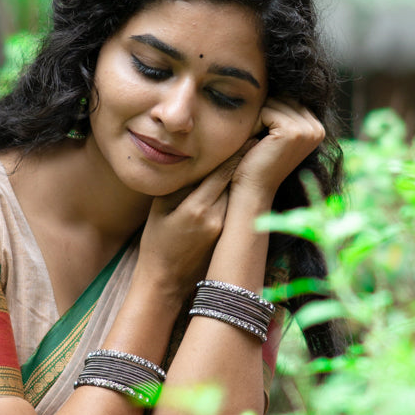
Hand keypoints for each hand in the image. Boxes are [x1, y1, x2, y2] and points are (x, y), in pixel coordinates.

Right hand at [137, 147, 247, 296]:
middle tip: (257, 135)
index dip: (237, 152)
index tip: (249, 133)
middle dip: (244, 159)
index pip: (223, 172)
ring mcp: (225, 228)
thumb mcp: (159, 210)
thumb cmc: (156, 242)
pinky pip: (234, 206)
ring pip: (237, 193)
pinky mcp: (228, 235)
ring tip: (254, 152)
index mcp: (197, 208)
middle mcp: (217, 217)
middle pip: (235, 180)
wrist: (166, 280)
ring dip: (243, 175)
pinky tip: (242, 181)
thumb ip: (179, 185)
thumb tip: (196, 161)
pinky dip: (237, 192)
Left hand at [228, 98, 324, 207]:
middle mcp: (317, 128)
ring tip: (257, 142)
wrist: (253, 189)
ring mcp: (307, 129)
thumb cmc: (258, 162)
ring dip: (257, 119)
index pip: (288, 99)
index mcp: (316, 127)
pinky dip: (254, 125)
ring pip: (273, 103)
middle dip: (263, 113)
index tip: (265, 138)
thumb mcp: (275, 133)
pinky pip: (266, 111)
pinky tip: (255, 144)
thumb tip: (275, 80)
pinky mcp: (293, 131)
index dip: (269, 112)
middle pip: (281, 98)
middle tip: (258, 140)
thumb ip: (283, 112)